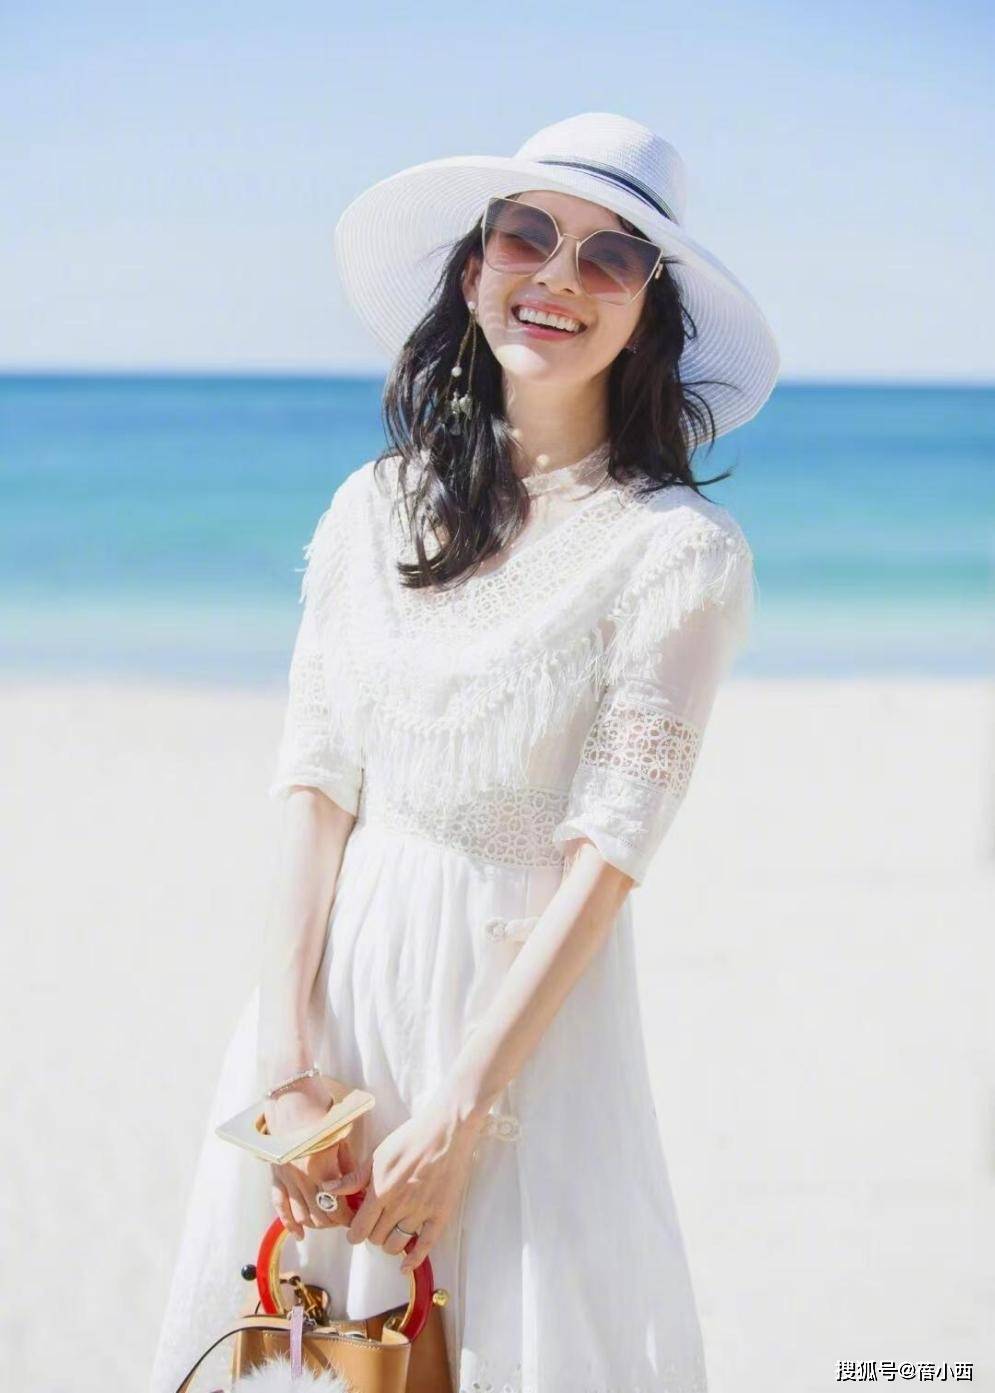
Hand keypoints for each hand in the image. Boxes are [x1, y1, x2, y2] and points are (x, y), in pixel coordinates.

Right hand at [264, 1078, 357, 1239]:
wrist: (291, 1099)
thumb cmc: (321, 1115)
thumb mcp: (341, 1141)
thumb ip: (348, 1170)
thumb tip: (356, 1192)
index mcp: (322, 1171)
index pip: (338, 1209)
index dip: (349, 1217)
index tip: (357, 1216)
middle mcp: (302, 1180)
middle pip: (320, 1217)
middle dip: (335, 1222)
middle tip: (345, 1218)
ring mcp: (286, 1180)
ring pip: (301, 1216)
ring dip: (316, 1223)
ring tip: (328, 1220)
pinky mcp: (275, 1176)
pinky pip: (280, 1207)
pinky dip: (289, 1223)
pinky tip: (299, 1234)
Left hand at [320, 1097, 483, 1273]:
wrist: (446, 1131)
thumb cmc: (410, 1138)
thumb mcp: (378, 1154)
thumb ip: (354, 1178)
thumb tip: (328, 1189)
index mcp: (381, 1190)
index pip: (359, 1229)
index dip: (354, 1234)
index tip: (356, 1230)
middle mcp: (399, 1205)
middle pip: (376, 1239)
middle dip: (372, 1235)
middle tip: (376, 1225)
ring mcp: (421, 1212)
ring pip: (396, 1245)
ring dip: (390, 1243)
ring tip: (391, 1232)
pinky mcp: (440, 1214)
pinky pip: (425, 1246)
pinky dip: (413, 1260)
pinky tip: (405, 1266)